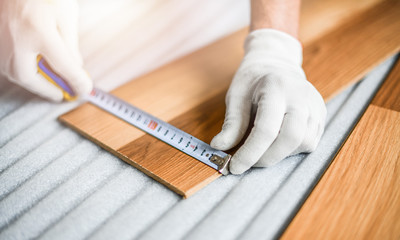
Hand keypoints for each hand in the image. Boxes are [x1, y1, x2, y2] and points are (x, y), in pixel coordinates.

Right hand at [0, 0, 91, 100]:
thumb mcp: (66, 14)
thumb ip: (71, 43)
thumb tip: (75, 66)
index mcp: (38, 31)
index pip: (62, 66)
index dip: (76, 81)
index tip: (84, 89)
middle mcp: (15, 38)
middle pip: (28, 77)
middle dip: (45, 89)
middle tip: (61, 93)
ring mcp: (0, 39)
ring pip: (13, 72)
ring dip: (32, 81)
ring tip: (49, 82)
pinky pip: (5, 62)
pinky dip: (21, 69)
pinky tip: (34, 67)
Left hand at [211, 29, 326, 173]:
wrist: (275, 64)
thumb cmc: (252, 82)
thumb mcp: (235, 97)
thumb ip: (231, 124)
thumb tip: (219, 147)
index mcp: (276, 87)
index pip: (266, 129)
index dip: (249, 153)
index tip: (234, 167)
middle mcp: (301, 95)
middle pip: (291, 138)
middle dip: (267, 158)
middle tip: (248, 162)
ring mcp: (315, 105)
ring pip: (304, 143)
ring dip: (279, 155)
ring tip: (261, 149)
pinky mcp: (321, 115)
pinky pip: (310, 142)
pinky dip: (290, 150)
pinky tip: (276, 143)